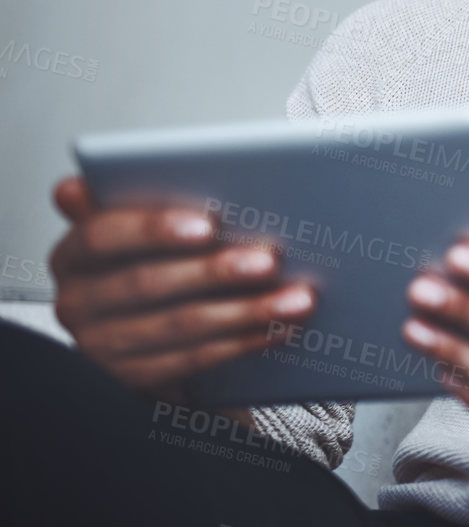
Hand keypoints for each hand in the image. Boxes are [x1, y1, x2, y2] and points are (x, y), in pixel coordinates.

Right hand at [49, 177, 315, 400]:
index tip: (208, 224)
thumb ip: (138, 196)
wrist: (149, 332)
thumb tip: (81, 186)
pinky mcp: (135, 380)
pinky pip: (194, 360)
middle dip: (217, 271)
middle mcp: (78, 303)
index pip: (102, 236)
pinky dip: (243, 342)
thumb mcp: (144, 226)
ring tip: (297, 297)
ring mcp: (103, 347)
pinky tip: (280, 328)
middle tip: (272, 259)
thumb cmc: (154, 259)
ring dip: (247, 311)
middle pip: (149, 284)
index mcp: (74, 255)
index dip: (154, 229)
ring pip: (180, 326)